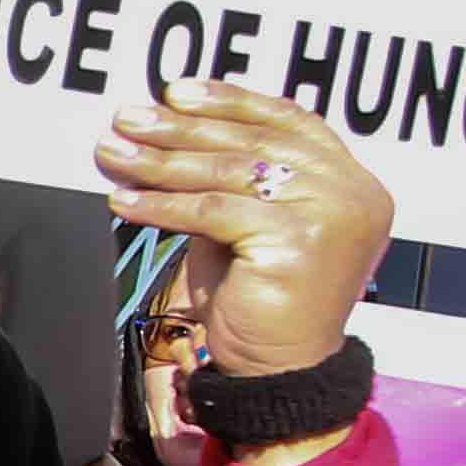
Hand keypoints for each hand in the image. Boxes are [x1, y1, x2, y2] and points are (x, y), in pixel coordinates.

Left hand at [94, 83, 389, 465]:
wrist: (278, 374)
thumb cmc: (260, 301)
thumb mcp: (249, 223)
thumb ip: (231, 176)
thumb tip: (165, 124)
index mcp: (352, 180)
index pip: (288, 121)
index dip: (229, 101)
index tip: (175, 91)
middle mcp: (353, 192)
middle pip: (253, 143)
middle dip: (181, 128)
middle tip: (127, 117)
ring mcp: (332, 214)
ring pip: (229, 172)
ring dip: (161, 161)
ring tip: (113, 152)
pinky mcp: (298, 241)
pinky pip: (213, 210)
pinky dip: (161, 204)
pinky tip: (123, 200)